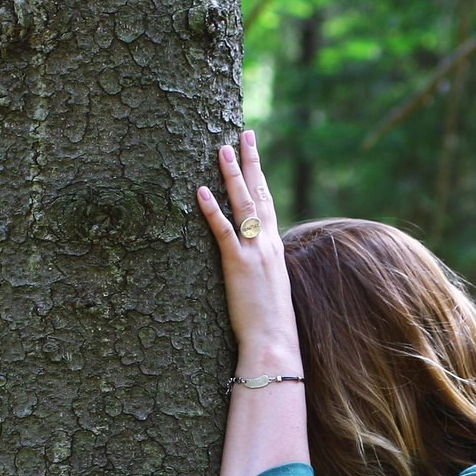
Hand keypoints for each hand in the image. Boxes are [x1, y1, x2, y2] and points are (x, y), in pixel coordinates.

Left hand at [195, 129, 299, 368]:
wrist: (274, 342)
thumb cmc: (269, 322)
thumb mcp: (269, 286)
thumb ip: (261, 266)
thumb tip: (251, 259)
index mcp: (274, 247)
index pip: (268, 202)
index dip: (260, 175)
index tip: (253, 151)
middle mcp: (267, 243)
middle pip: (260, 193)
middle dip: (250, 161)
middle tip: (244, 133)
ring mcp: (254, 252)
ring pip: (244, 204)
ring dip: (232, 174)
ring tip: (221, 147)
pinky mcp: (238, 265)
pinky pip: (223, 231)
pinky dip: (212, 209)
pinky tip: (200, 190)